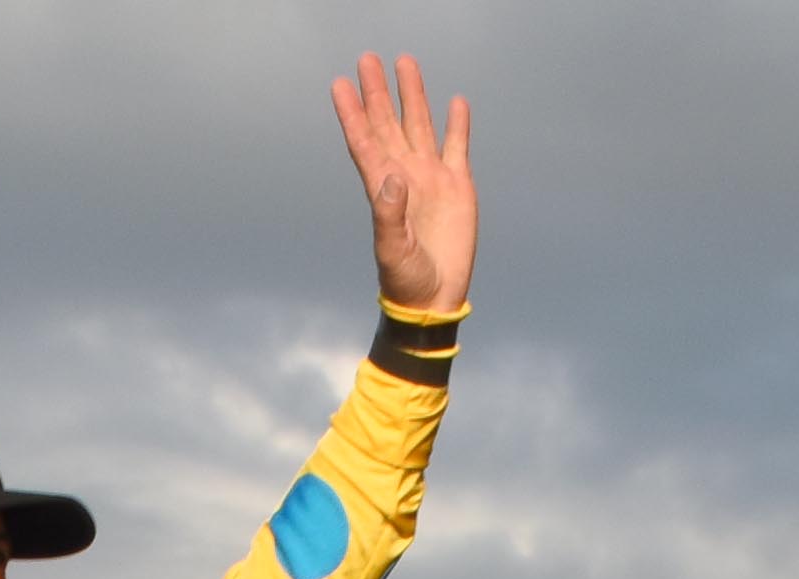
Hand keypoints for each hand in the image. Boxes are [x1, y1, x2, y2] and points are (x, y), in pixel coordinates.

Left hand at [333, 50, 475, 312]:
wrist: (434, 299)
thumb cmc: (405, 280)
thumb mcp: (392, 250)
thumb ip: (389, 213)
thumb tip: (394, 176)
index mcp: (383, 188)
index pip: (364, 141)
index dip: (352, 113)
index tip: (340, 85)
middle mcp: (404, 175)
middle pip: (388, 123)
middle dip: (378, 92)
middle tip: (367, 59)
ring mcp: (431, 178)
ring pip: (420, 125)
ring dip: (412, 96)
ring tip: (405, 63)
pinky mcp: (458, 187)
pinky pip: (457, 147)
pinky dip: (457, 124)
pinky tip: (456, 102)